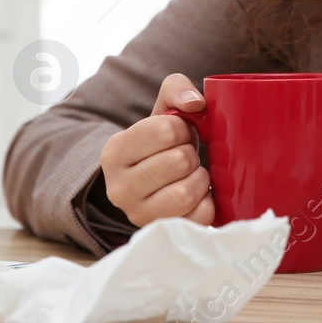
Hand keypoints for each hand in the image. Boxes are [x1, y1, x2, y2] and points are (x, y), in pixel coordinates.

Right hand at [98, 73, 215, 227]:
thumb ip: (176, 89)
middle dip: (191, 155)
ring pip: (186, 193)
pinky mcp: (162, 232)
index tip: (178, 134)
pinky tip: (198, 196)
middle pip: (179, 161)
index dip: (183, 128)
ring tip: (191, 175)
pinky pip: (199, 218)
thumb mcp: (162, 111)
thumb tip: (196, 103)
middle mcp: (118, 189)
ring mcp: (138, 216)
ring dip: (199, 179)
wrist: (152, 184)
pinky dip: (207, 204)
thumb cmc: (160, 144)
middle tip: (185, 157)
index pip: (166, 130)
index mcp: (114, 152)